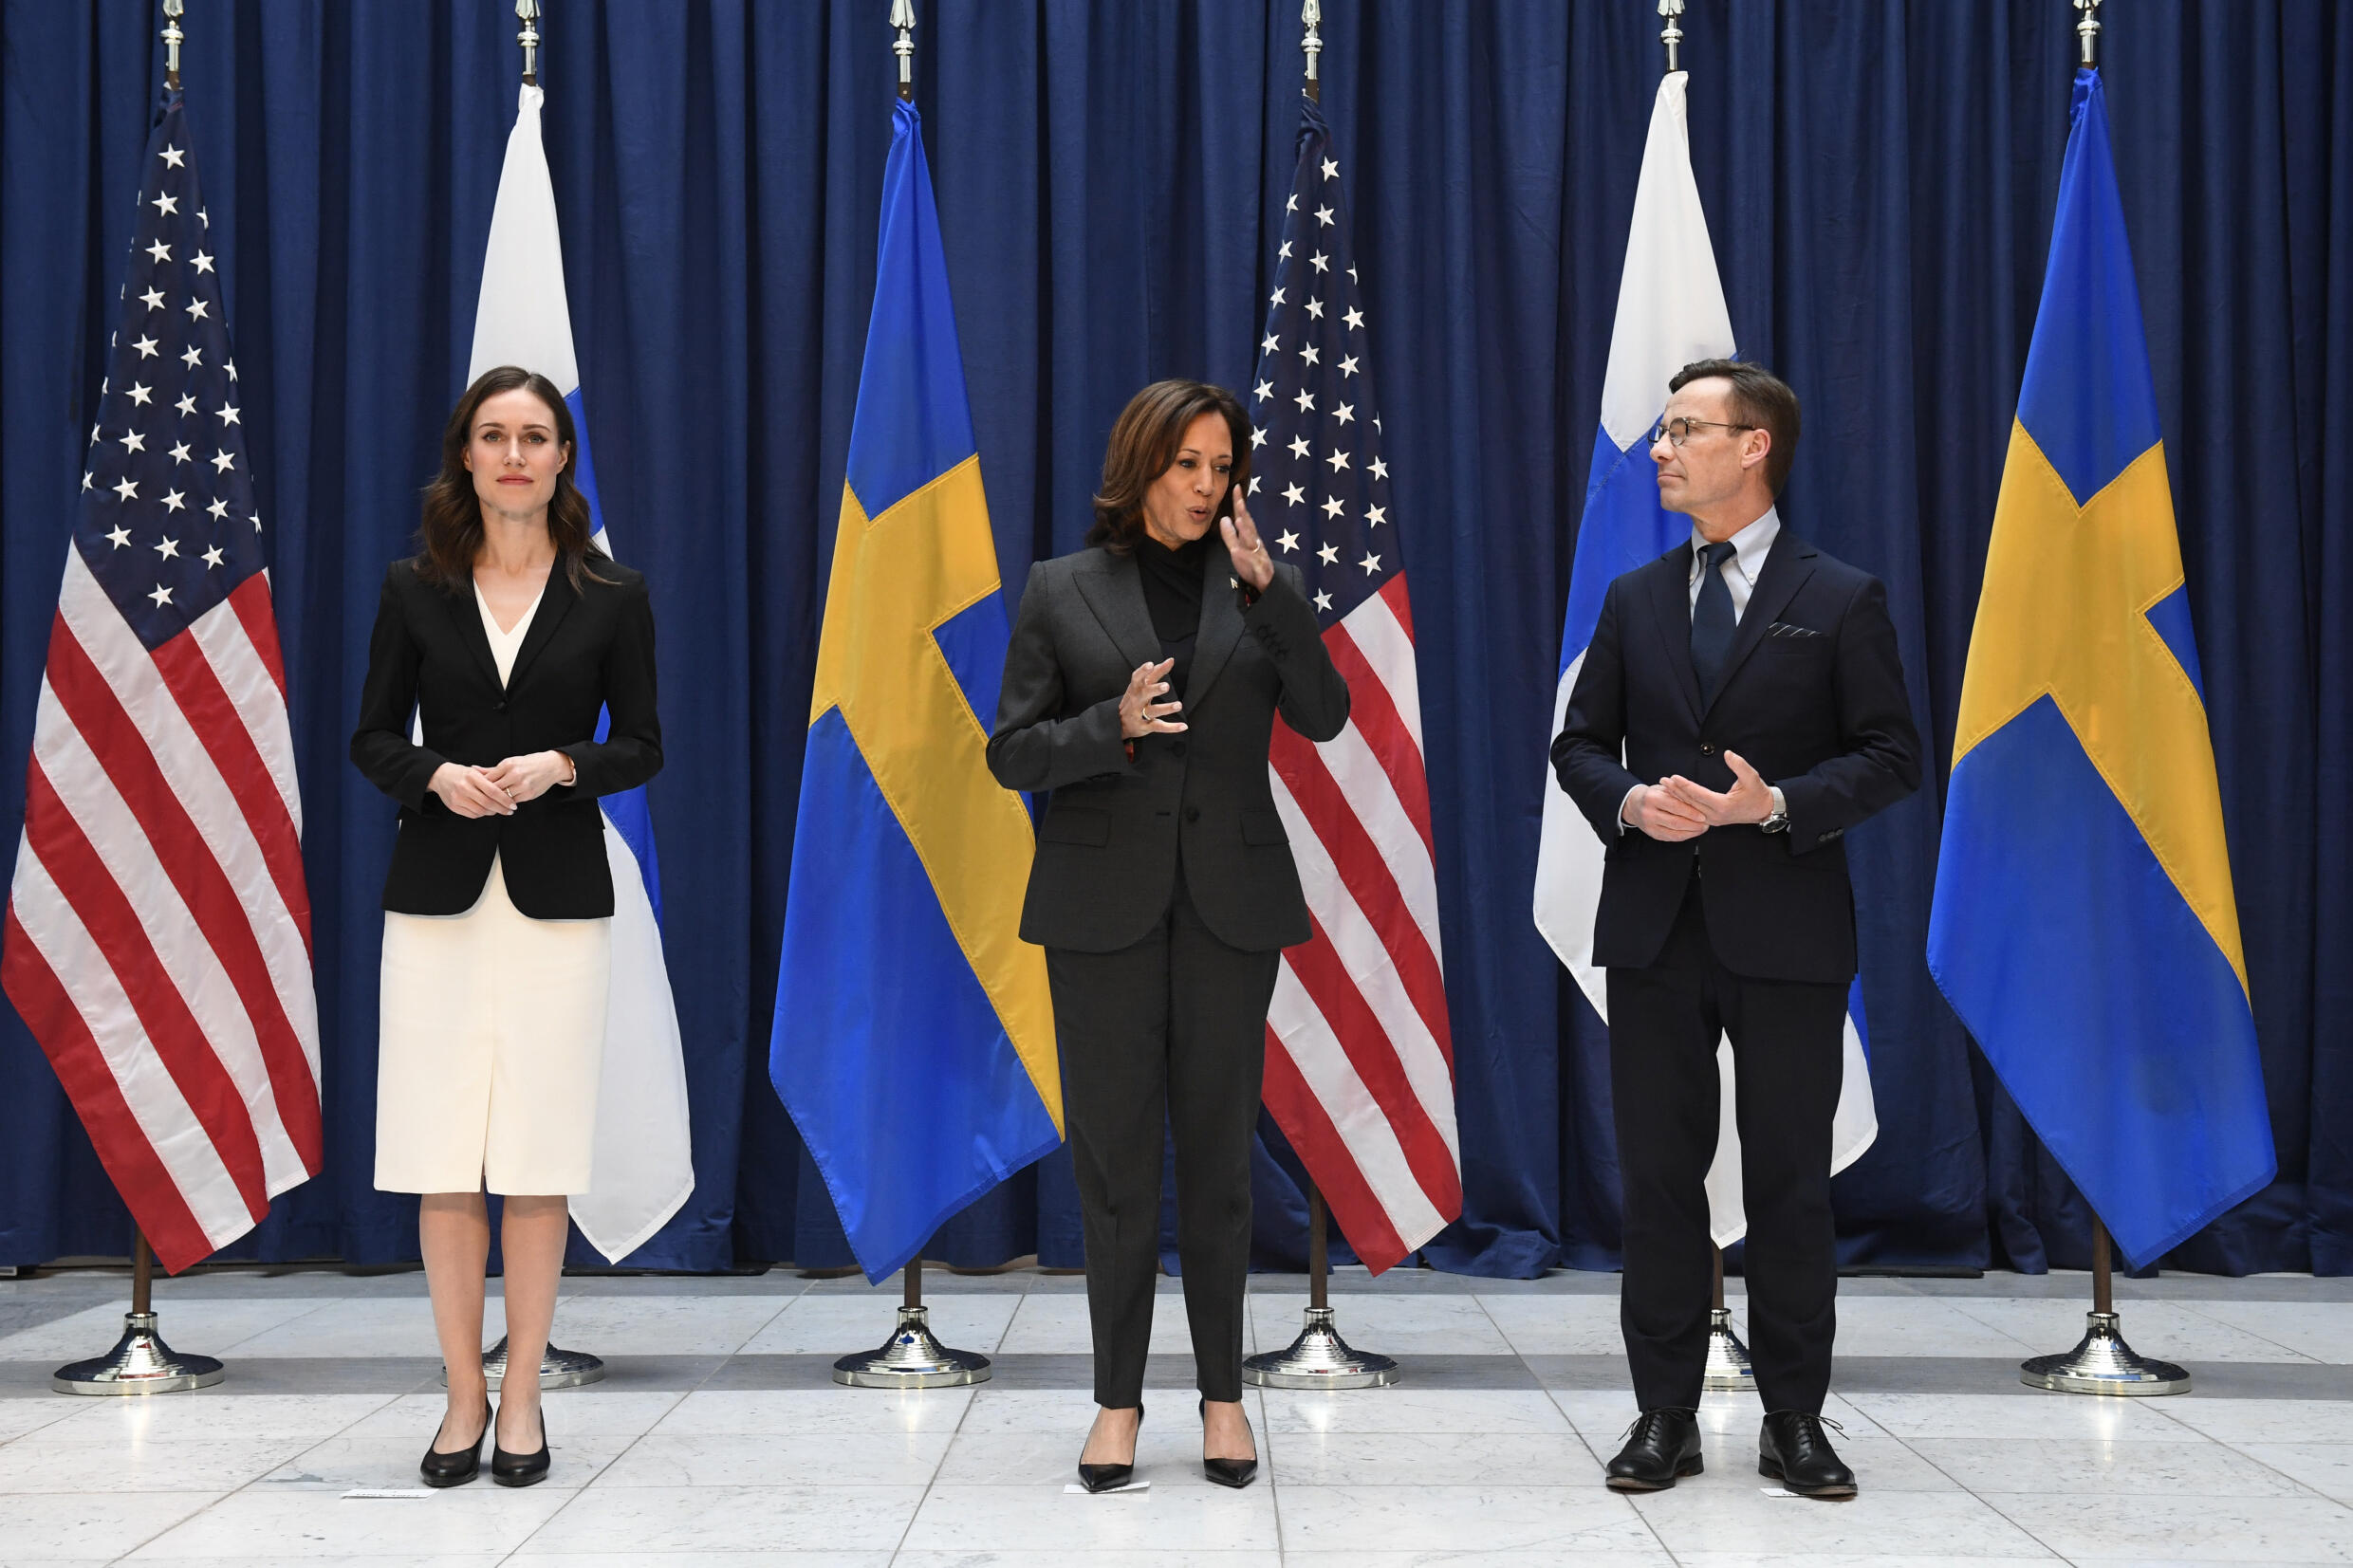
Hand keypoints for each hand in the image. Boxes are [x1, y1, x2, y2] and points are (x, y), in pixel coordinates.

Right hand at [429, 762, 514, 817]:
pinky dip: (482, 814)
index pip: (492, 791)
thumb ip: (491, 779)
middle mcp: (464, 787)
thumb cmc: (462, 774)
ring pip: (480, 811)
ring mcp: (457, 798)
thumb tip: (509, 790)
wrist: (440, 776)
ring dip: (492, 812)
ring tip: (499, 810)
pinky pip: (472, 814)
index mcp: (472, 776)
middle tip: (510, 811)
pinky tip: (487, 811)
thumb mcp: (476, 772)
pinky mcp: (453, 806)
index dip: (505, 799)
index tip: (513, 805)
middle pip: (487, 803)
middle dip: (501, 809)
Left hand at [482, 750, 575, 805]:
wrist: (551, 766)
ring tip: (489, 803)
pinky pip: (513, 801)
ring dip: (496, 801)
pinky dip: (506, 803)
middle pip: (494, 789)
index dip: (480, 786)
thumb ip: (491, 769)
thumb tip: (473, 770)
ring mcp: (523, 785)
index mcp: (508, 765)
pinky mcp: (529, 794)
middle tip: (478, 800)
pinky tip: (502, 803)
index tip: (475, 790)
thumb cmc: (528, 763)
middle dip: (486, 795)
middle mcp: (515, 774)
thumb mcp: (510, 763)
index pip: (488, 779)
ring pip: (503, 797)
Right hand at [1120, 658, 1185, 738]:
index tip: (1150, 664)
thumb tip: (1171, 660)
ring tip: (1178, 705)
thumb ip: (1156, 673)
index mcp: (1136, 688)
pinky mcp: (1145, 727)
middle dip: (1154, 690)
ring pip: (1153, 711)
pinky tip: (1183, 726)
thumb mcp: (1140, 686)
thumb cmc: (1134, 699)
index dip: (1143, 671)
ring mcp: (1140, 714)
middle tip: (1166, 686)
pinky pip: (1159, 727)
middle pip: (1144, 694)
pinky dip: (1171, 728)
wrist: (1117, 723)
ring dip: (1166, 708)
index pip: (1138, 677)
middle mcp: (1136, 700)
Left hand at [1220, 494, 1274, 590]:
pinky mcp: (1260, 569)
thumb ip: (1230, 535)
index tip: (1235, 487)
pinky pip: (1252, 562)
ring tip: (1239, 520)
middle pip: (1250, 526)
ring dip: (1246, 531)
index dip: (1239, 503)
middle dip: (1244, 513)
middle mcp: (1255, 543)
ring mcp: (1259, 555)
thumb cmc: (1251, 565)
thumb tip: (1224, 518)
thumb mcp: (1237, 548)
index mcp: (1250, 537)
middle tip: (1239, 499)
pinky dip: (1245, 556)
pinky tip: (1236, 551)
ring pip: (1252, 542)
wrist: (1266, 585)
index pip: (1244, 517)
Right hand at [1623, 782, 1707, 841]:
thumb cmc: (1652, 795)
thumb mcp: (1662, 789)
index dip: (1690, 812)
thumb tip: (1697, 801)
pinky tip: (1692, 833)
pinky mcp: (1652, 834)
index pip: (1675, 806)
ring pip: (1674, 832)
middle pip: (1675, 822)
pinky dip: (1683, 836)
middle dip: (1693, 824)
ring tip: (1702, 829)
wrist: (1633, 805)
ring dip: (1691, 832)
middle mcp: (1648, 813)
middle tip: (1706, 824)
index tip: (1703, 815)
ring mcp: (1649, 826)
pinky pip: (1670, 838)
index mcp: (1652, 798)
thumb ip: (1677, 794)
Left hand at [1659, 750, 1774, 826]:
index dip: (1685, 785)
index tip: (1673, 777)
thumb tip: (1728, 753)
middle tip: (1662, 781)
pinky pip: (1694, 811)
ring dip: (1677, 797)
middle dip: (1675, 791)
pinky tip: (1675, 796)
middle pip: (1690, 802)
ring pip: (1690, 808)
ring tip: (1664, 787)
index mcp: (1723, 806)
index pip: (1698, 795)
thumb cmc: (1758, 794)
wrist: (1764, 810)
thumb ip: (1740, 765)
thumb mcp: (1752, 778)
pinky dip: (1683, 803)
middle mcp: (1715, 815)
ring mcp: (1712, 819)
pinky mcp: (1712, 819)